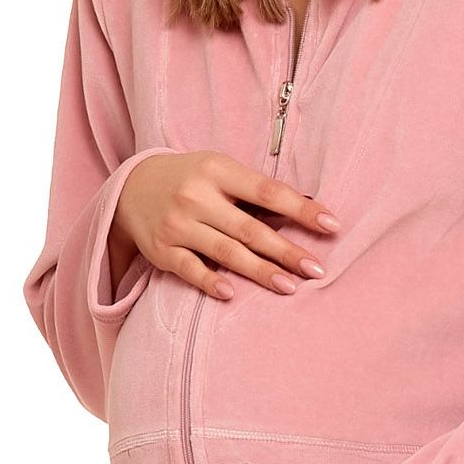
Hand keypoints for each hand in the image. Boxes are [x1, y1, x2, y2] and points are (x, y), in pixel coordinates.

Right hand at [109, 149, 338, 301]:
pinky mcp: (162, 250)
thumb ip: (256, 190)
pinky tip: (232, 294)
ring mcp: (177, 225)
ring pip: (225, 252)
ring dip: (260, 271)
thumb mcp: (220, 170)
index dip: (301, 209)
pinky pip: (190, 270)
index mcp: (217, 170)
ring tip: (289, 287)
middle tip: (316, 270)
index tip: (332, 225)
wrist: (132, 187)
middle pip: (250, 229)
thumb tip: (311, 206)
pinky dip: (210, 282)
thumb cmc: (192, 179)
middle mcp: (196, 196)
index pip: (268, 192)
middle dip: (286, 251)